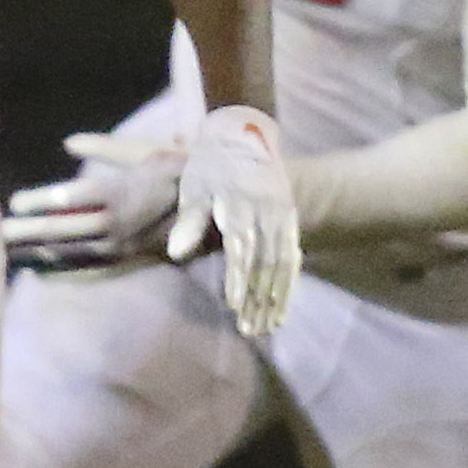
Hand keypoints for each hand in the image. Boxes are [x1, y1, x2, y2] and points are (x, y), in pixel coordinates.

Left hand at [1, 130, 188, 272]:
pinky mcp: (125, 260)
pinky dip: (60, 267)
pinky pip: (86, 267)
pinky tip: (37, 267)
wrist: (211, 207)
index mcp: (123, 192)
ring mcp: (122, 245)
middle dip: (30, 232)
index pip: (74, 199)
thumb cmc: (173, 171)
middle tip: (0, 231)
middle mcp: (120, 223)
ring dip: (38, 252)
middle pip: (67, 229)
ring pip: (72, 252)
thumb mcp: (141, 152)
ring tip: (9, 250)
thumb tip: (67, 142)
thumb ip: (103, 147)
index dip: (42, 202)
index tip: (15, 202)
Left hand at [172, 105, 299, 338]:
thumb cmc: (209, 168)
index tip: (235, 305)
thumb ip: (188, 222)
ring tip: (264, 329)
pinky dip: (288, 287)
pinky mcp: (289, 222)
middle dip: (258, 298)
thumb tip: (175, 253)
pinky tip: (281, 312)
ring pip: (282, 264)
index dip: (239, 276)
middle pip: (265, 262)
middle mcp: (267, 212)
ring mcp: (282, 217)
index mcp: (240, 204)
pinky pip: (292, 259)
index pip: (241, 246)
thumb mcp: (194, 189)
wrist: (243, 137)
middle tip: (248, 330)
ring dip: (275, 300)